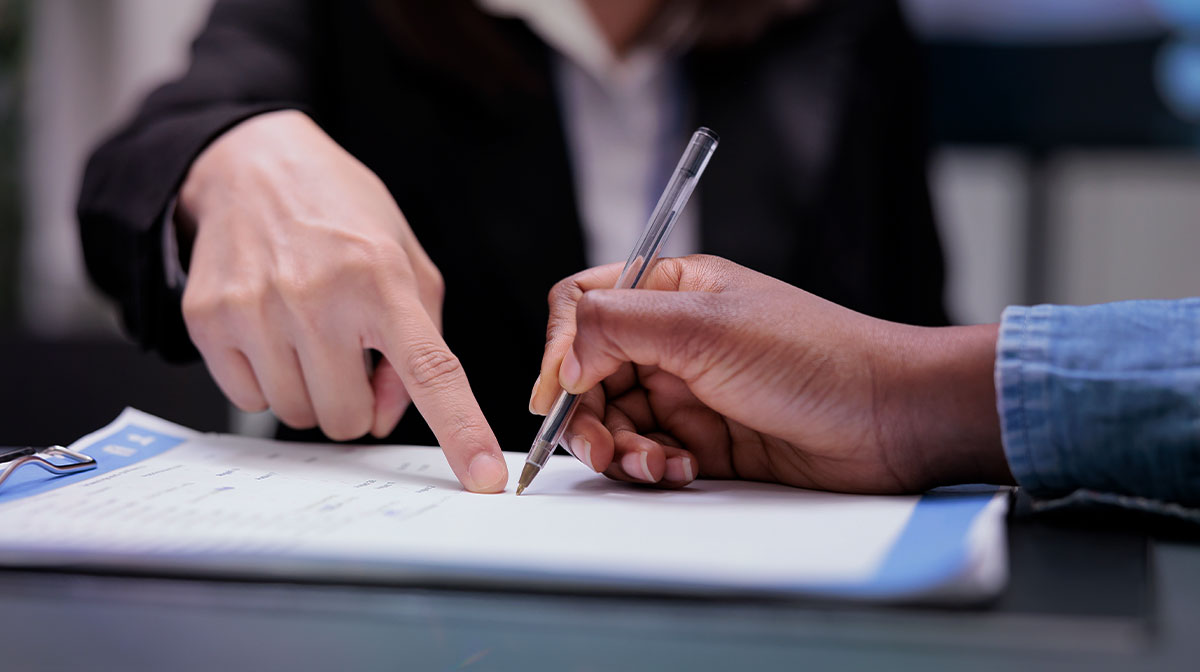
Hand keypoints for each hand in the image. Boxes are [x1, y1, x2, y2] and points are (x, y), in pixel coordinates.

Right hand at [178, 110, 506, 491]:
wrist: (253, 165)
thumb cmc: (343, 216)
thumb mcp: (407, 261)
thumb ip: (420, 340)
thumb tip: (388, 416)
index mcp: (382, 278)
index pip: (432, 372)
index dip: (461, 431)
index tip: (485, 478)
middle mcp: (317, 296)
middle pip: (348, 419)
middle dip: (356, 400)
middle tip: (350, 352)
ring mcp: (256, 310)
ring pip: (298, 415)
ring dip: (312, 390)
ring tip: (310, 332)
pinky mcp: (207, 320)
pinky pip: (249, 400)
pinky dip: (268, 379)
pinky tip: (272, 331)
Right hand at [530, 255, 1012, 492]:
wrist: (892, 421)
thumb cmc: (817, 357)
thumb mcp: (708, 327)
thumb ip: (618, 327)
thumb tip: (559, 358)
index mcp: (671, 289)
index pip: (584, 306)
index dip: (560, 348)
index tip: (555, 392)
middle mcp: (674, 337)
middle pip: (588, 373)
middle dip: (586, 414)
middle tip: (601, 446)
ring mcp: (689, 390)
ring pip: (615, 420)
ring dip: (620, 447)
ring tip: (654, 463)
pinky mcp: (706, 440)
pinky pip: (648, 454)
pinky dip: (651, 467)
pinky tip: (680, 470)